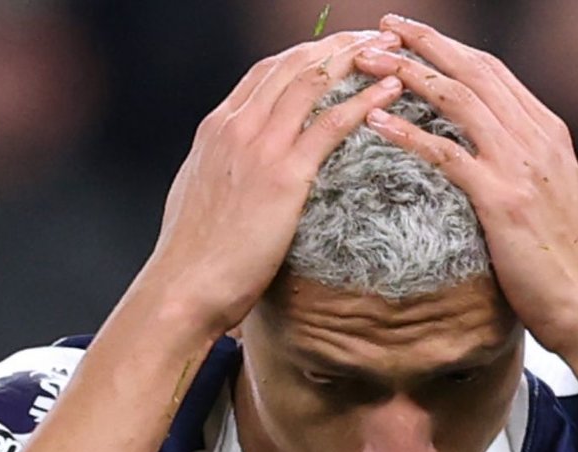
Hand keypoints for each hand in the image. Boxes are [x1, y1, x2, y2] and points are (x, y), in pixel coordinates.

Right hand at [137, 30, 404, 336]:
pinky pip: (332, 124)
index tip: (337, 50)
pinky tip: (392, 89)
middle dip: (339, 44)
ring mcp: (258, 148)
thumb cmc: (194, 258)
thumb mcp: (200, 197)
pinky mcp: (283, 176)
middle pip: (294, 64)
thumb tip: (238, 174)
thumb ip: (222, 172)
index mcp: (216, 129)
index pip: (266, 72)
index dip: (306, 55)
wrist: (183, 287)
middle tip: (377, 37)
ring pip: (314, 81)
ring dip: (358, 58)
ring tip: (394, 51)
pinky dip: (366, 100)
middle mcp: (236, 127)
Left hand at [353, 16, 577, 356]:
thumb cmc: (567, 261)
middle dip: (426, 43)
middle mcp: (536, 138)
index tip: (415, 35)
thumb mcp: (555, 196)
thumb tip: (498, 152)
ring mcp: (520, 166)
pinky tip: (375, 120)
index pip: (494, 72)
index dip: (451, 49)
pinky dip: (407, 131)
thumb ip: (528, 164)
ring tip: (368, 62)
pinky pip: (446, 154)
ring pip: (457, 100)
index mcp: (549, 132)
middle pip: (474, 71)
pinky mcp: (501, 200)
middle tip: (383, 26)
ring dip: (409, 75)